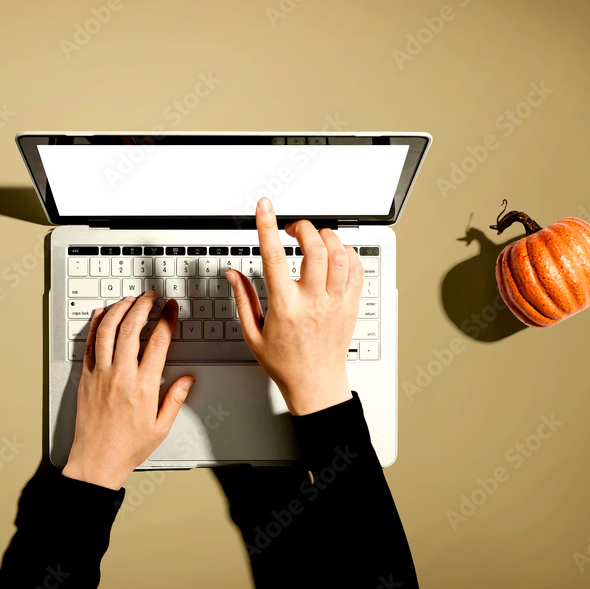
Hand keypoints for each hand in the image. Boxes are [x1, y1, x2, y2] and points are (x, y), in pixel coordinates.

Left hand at [62, 290, 195, 489]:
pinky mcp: (85, 378)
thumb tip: (187, 380)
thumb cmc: (127, 448)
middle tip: (150, 297)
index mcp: (144, 387)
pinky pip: (89, 345)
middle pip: (132, 328)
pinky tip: (102, 315)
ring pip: (108, 331)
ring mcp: (100, 375)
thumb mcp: (160, 427)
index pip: (159, 342)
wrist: (96, 462)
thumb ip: (175, 399)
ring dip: (119, 310)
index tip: (171, 309)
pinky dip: (95, 326)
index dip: (167, 319)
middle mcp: (121, 376)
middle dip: (143, 306)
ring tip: (129, 300)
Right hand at [225, 197, 361, 415]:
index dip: (267, 226)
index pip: (274, 257)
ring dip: (326, 238)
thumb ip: (243, 299)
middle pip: (315, 249)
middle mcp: (313, 301)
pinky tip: (334, 256)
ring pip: (339, 255)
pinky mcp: (351, 305)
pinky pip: (356, 268)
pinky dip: (346, 253)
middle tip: (293, 229)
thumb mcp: (253, 333)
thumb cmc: (285, 362)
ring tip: (314, 240)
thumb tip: (233, 274)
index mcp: (285, 307)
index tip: (264, 207)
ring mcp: (335, 302)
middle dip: (303, 228)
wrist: (315, 383)